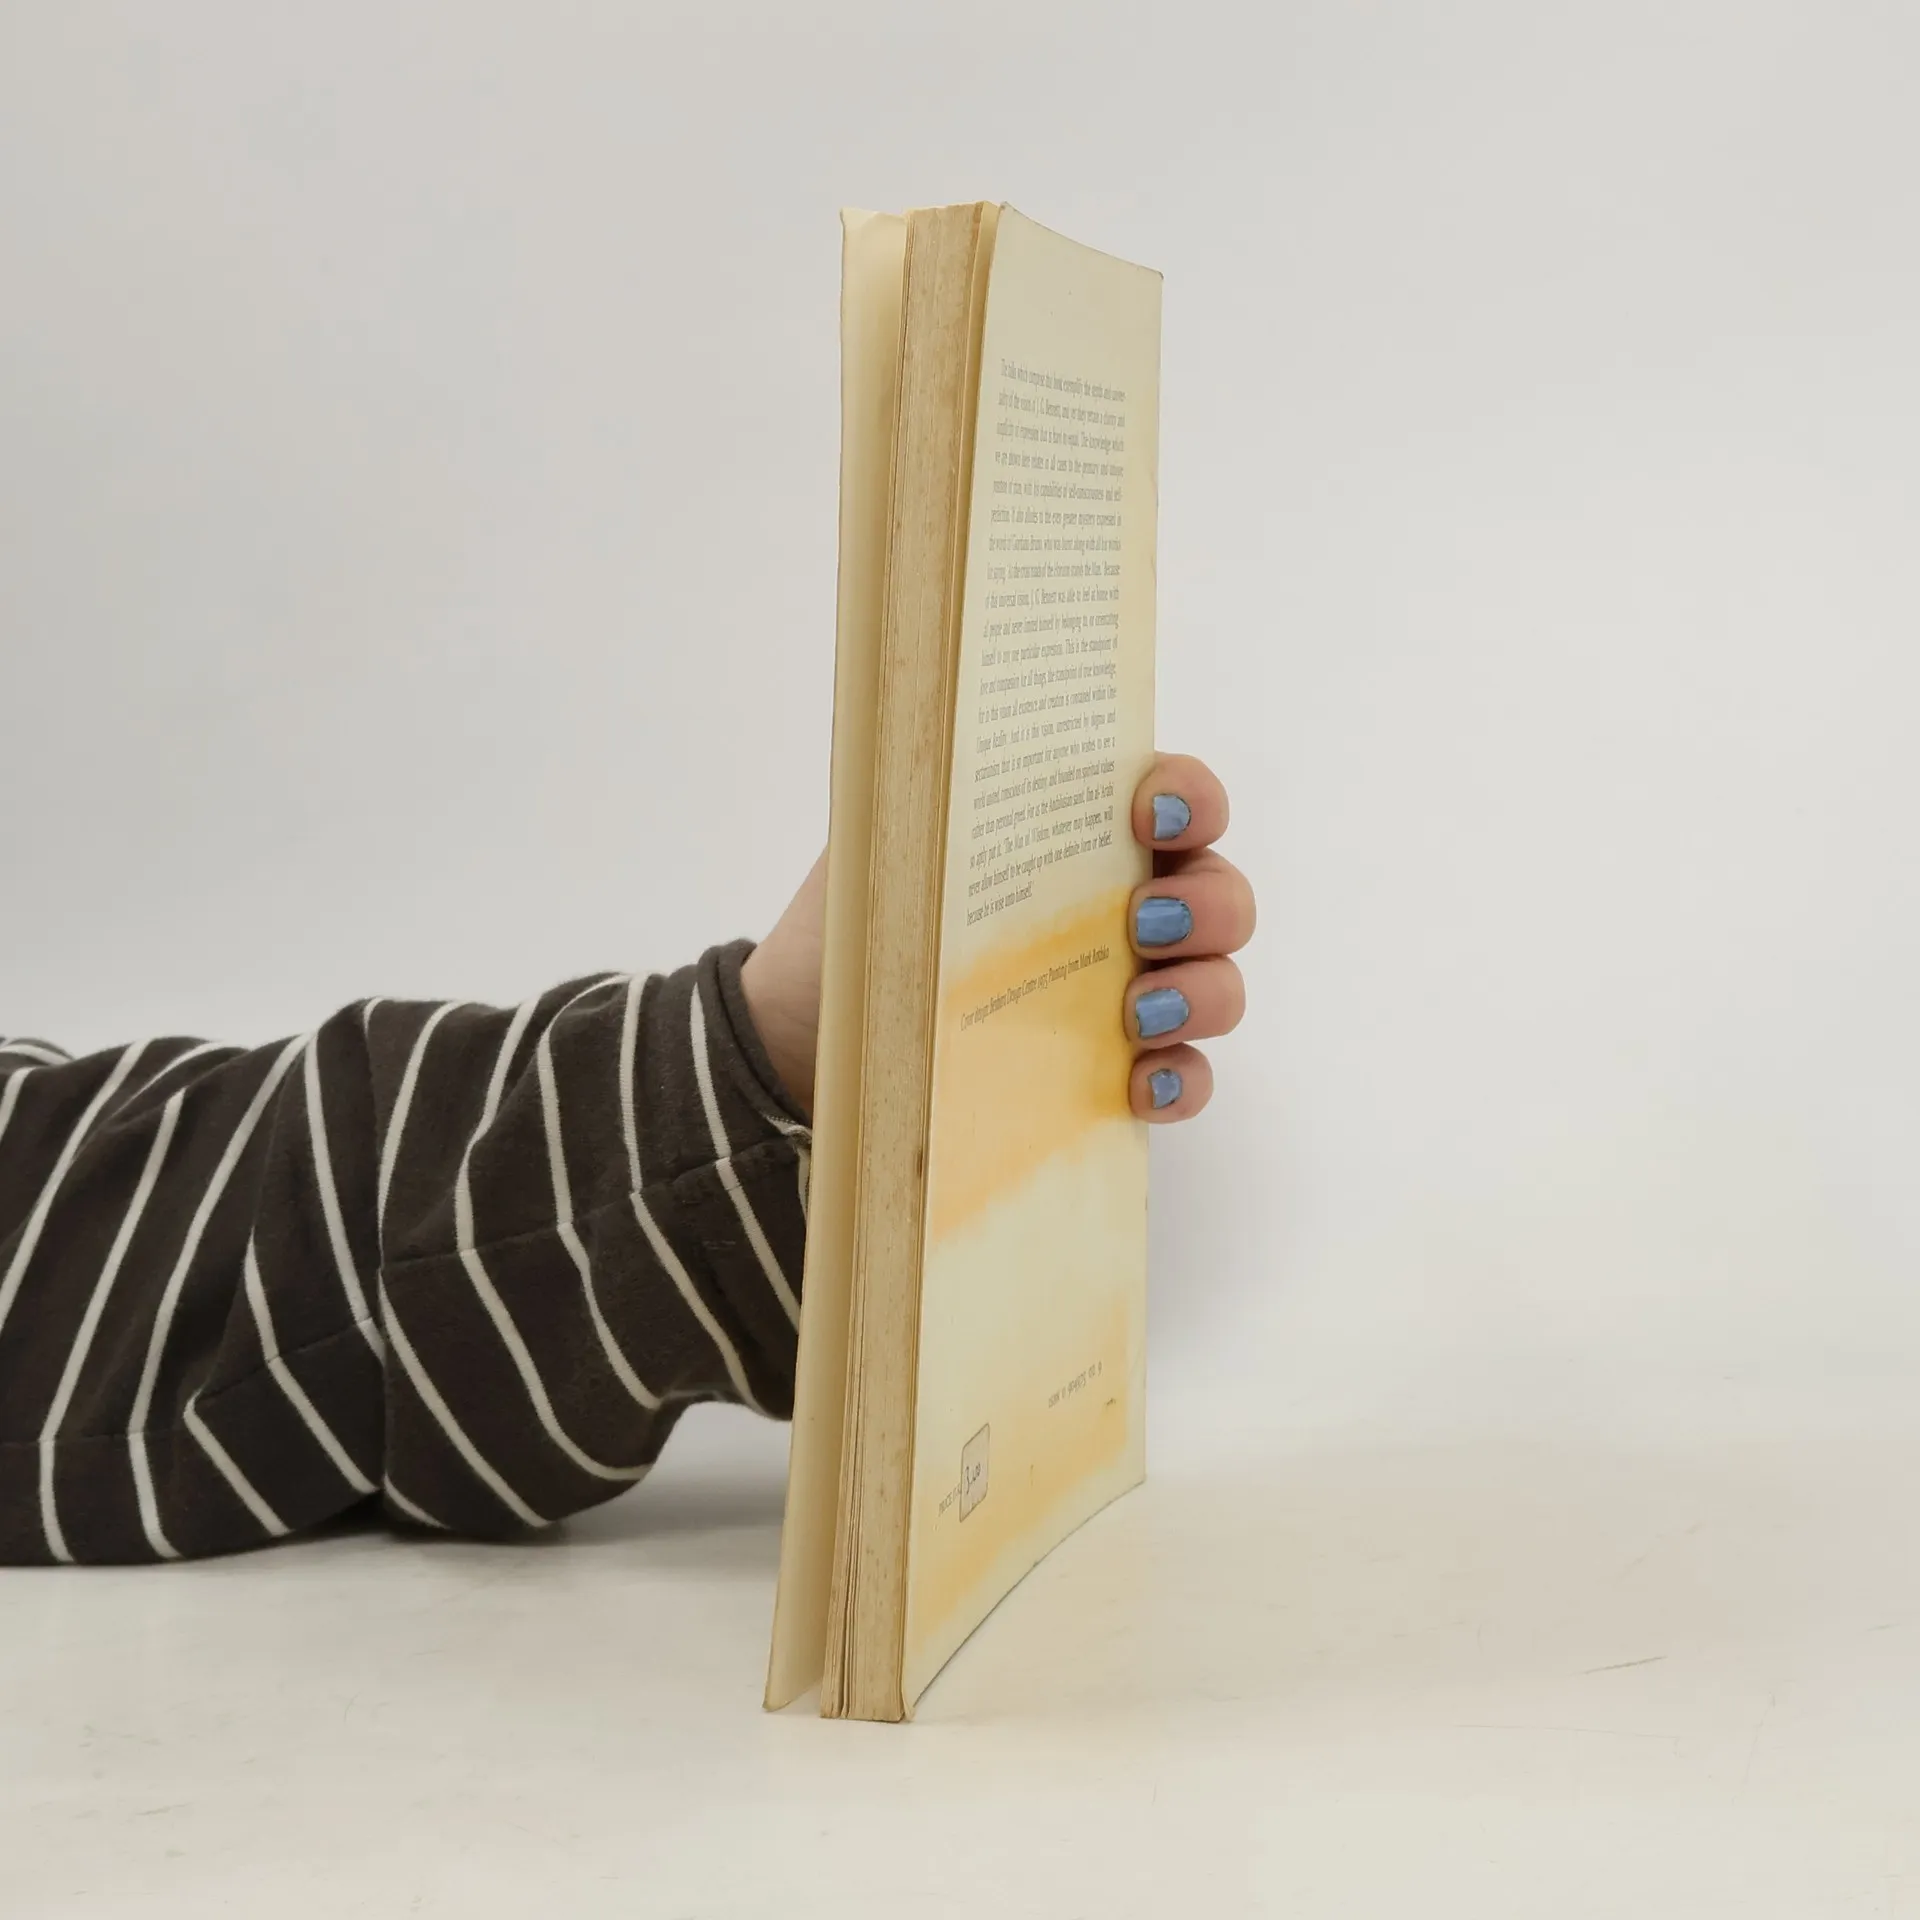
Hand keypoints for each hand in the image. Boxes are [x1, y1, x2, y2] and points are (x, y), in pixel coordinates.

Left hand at [739, 753, 1251, 1122]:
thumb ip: (933, 796)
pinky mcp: (1116, 1077)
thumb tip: (948, 740)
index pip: (1178, 796)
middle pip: (1222, 892)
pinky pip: (1186, 1078)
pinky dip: (1179, 1081)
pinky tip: (1138, 1086)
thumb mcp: (882, 849)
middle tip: (1144, 923)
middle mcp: (1124, 909)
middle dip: (1207, 903)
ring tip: (1137, 1015)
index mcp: (1080, 837)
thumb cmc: (853, 928)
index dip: (1191, 794)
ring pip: (1220, 985)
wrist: (804, 1043)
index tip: (1151, 812)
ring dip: (1202, 993)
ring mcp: (1132, 995)